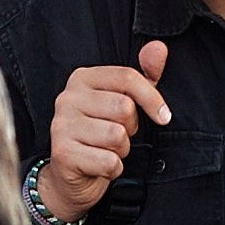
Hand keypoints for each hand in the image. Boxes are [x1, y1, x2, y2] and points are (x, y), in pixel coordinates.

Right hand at [38, 43, 172, 224]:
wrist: (70, 177)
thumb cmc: (99, 135)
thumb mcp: (123, 102)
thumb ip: (143, 75)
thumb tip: (159, 48)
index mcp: (82, 78)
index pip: (127, 77)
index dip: (152, 98)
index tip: (163, 116)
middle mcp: (67, 98)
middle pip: (124, 107)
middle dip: (131, 128)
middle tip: (117, 135)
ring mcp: (61, 125)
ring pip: (117, 136)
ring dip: (121, 150)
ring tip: (107, 150)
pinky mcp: (63, 153)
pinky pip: (109, 161)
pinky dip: (113, 169)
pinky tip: (99, 166)